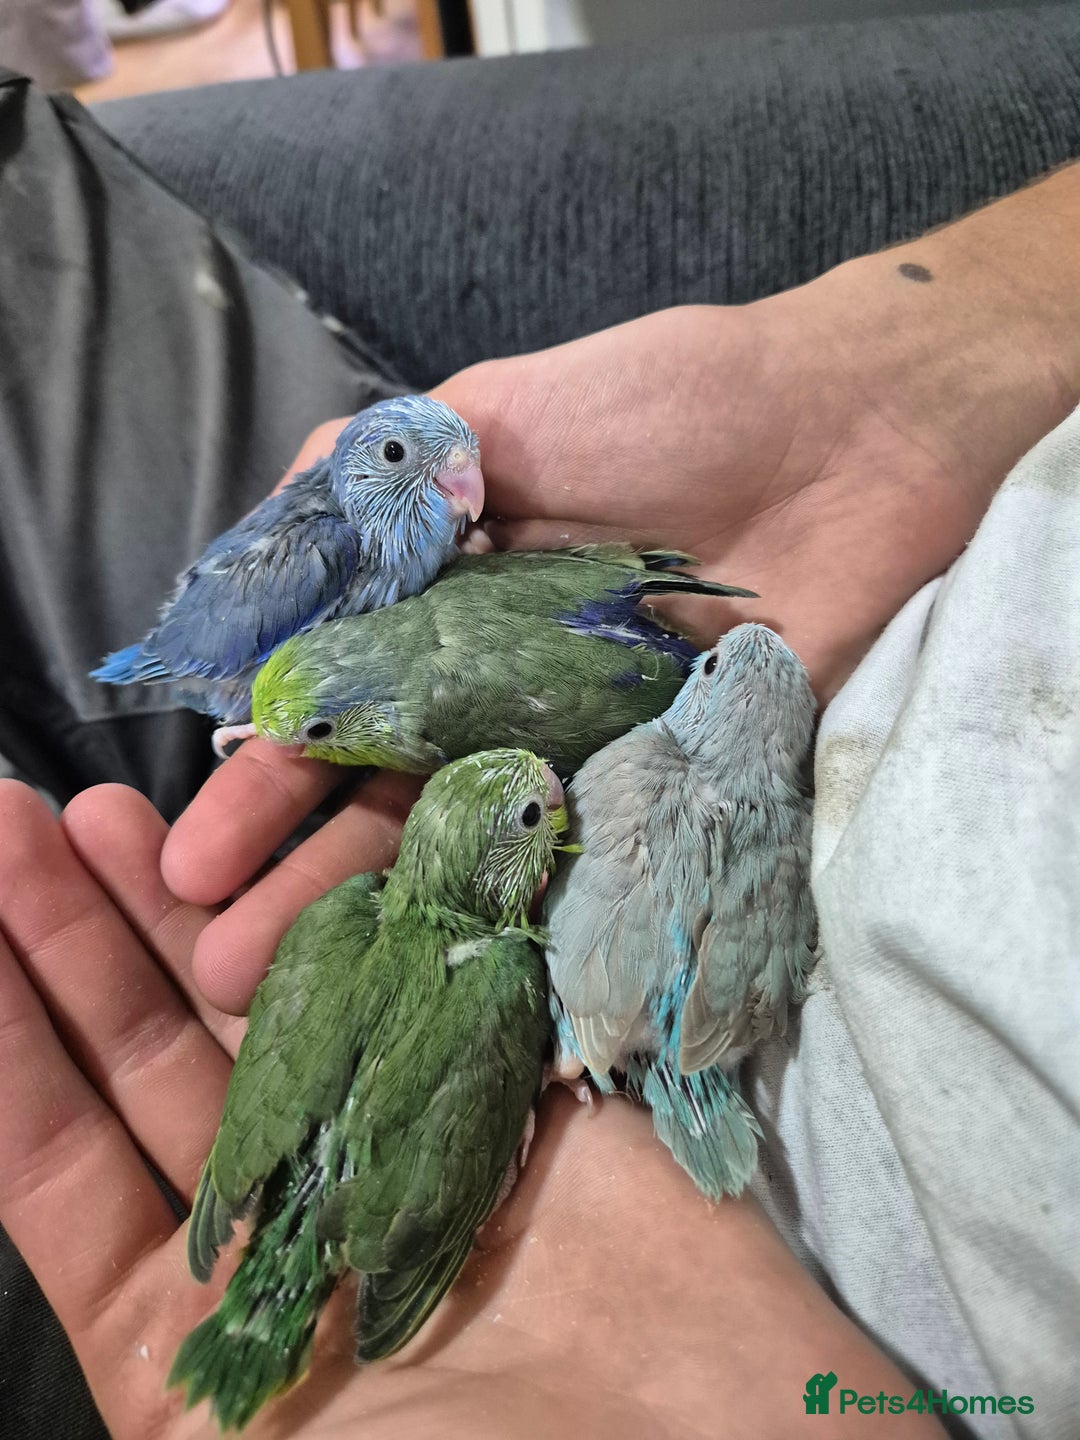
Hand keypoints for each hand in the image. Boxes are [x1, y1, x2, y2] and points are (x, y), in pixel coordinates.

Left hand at [0, 780, 943, 1439]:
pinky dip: (350, 912)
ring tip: (109, 818)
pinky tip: (283, 847)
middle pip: (162, 1066)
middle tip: (19, 829)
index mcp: (216, 1357)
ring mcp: (412, 1150)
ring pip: (277, 1007)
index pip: (72, 1173)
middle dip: (85, 946)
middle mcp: (305, 1237)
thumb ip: (173, 1387)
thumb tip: (106, 1331)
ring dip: (192, 912)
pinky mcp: (514, 1090)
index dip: (11, 1046)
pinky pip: (415, 984)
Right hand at [164, 168, 1079, 1013]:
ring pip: (468, 846)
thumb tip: (267, 542)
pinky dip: (525, 932)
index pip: (334, 703)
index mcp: (447, 605)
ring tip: (286, 993)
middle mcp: (501, 687)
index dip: (264, 773)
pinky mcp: (666, 788)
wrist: (857, 438)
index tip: (190, 843)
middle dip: (297, 873)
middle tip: (215, 955)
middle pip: (387, 795)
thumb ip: (382, 474)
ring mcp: (582, 746)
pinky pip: (587, 870)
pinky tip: (452, 988)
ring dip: (380, 917)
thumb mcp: (502, 408)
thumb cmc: (674, 402)